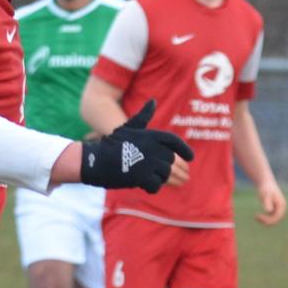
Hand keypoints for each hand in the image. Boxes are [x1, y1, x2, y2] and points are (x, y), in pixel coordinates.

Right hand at [79, 100, 193, 192]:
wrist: (96, 160)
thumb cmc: (113, 143)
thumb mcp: (129, 126)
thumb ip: (144, 116)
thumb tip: (153, 101)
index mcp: (152, 135)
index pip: (174, 142)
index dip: (184, 150)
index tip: (190, 158)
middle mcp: (153, 148)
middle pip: (169, 161)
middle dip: (162, 167)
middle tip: (148, 169)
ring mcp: (149, 163)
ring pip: (164, 174)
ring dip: (156, 177)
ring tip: (143, 176)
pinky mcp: (143, 177)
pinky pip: (156, 185)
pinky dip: (151, 187)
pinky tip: (142, 184)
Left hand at [254, 181, 286, 224]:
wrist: (266, 183)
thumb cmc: (266, 188)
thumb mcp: (266, 195)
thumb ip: (268, 203)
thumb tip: (269, 211)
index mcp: (282, 205)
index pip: (277, 217)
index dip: (269, 219)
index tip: (259, 217)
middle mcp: (282, 208)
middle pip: (276, 220)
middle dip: (266, 221)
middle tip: (255, 217)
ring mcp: (278, 210)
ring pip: (273, 220)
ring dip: (265, 221)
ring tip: (255, 217)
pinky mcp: (274, 210)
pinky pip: (270, 218)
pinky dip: (264, 218)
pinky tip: (256, 216)